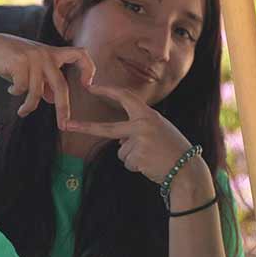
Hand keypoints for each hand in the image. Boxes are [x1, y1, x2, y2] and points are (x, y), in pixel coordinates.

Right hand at [0, 33, 92, 119]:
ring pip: (37, 91)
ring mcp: (33, 56)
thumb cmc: (9, 61)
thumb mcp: (30, 71)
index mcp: (52, 53)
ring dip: (29, 105)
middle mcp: (45, 53)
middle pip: (61, 85)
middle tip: (63, 125)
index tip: (87, 85)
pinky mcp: (19, 61)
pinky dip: (16, 93)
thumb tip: (54, 100)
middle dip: (63, 108)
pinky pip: (22, 88)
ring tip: (22, 111)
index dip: (88, 68)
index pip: (80, 54)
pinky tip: (10, 90)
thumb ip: (44, 83)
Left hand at [60, 80, 193, 187]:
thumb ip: (138, 128)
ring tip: (152, 157)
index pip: (125, 97)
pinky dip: (137, 166)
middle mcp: (142, 125)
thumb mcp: (159, 129)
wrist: (187, 169)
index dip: (107, 91)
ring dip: (132, 157)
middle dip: (85, 127)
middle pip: (107, 128)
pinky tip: (150, 165)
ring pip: (121, 151)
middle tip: (67, 125)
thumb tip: (119, 141)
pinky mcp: (136, 158)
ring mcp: (138, 142)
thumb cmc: (173, 148)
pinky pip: (127, 162)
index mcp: (148, 115)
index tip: (92, 87)